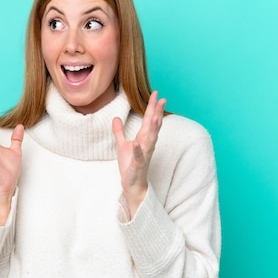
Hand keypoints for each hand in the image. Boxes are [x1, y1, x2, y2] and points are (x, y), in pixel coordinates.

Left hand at [112, 91, 165, 217]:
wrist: (132, 183)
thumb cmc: (129, 165)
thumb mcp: (121, 145)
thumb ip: (119, 131)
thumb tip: (115, 118)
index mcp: (143, 138)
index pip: (149, 119)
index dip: (152, 107)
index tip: (156, 94)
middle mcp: (147, 144)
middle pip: (153, 125)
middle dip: (157, 112)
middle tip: (162, 99)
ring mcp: (144, 154)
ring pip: (150, 139)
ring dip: (152, 129)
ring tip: (154, 117)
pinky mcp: (138, 164)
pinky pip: (139, 156)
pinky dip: (138, 149)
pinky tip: (137, 143)